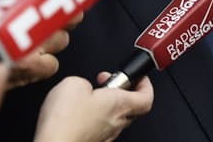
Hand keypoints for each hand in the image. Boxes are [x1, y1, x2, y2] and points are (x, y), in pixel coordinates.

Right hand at [34, 73, 153, 141]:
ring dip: (106, 105)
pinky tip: (77, 113)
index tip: (138, 77)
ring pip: (115, 118)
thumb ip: (84, 80)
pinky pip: (99, 127)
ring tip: (89, 95)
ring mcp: (105, 135)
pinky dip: (93, 118)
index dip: (145, 85)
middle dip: (121, 91)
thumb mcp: (73, 83)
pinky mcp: (93, 141)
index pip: (146, 97)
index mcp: (119, 104)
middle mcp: (116, 122)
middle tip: (109, 82)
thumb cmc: (66, 122)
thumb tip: (83, 86)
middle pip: (131, 107)